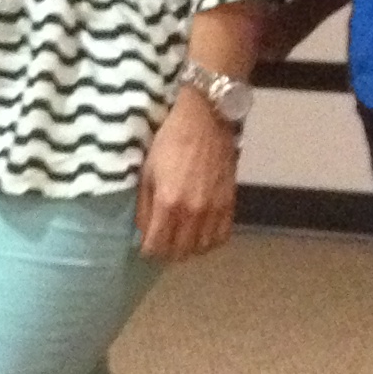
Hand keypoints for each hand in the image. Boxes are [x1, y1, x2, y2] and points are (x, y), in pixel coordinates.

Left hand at [134, 87, 238, 261]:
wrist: (206, 120)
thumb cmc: (170, 142)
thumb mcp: (147, 171)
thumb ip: (144, 206)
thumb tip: (142, 232)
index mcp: (169, 203)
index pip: (157, 246)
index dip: (147, 250)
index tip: (144, 246)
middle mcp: (193, 212)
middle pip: (179, 252)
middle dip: (166, 252)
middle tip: (160, 243)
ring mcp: (214, 209)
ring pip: (201, 248)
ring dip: (188, 249)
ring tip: (179, 239)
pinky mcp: (230, 204)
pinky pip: (221, 237)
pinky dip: (209, 241)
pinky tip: (200, 233)